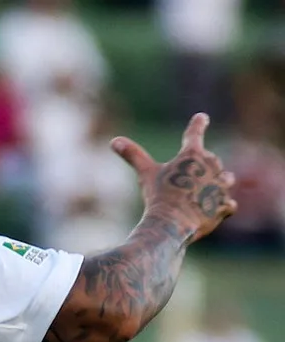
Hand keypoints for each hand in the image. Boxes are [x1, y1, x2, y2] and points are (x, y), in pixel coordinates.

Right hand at [117, 113, 237, 242]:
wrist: (172, 223)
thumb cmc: (158, 196)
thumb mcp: (145, 174)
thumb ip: (133, 155)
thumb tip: (114, 140)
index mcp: (192, 155)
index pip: (194, 133)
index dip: (198, 124)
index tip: (202, 117)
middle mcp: (211, 166)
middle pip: (211, 161)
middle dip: (204, 167)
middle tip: (190, 179)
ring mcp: (221, 186)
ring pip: (226, 179)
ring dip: (218, 183)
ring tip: (205, 192)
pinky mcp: (224, 205)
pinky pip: (228, 203)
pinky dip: (222, 206)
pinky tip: (213, 210)